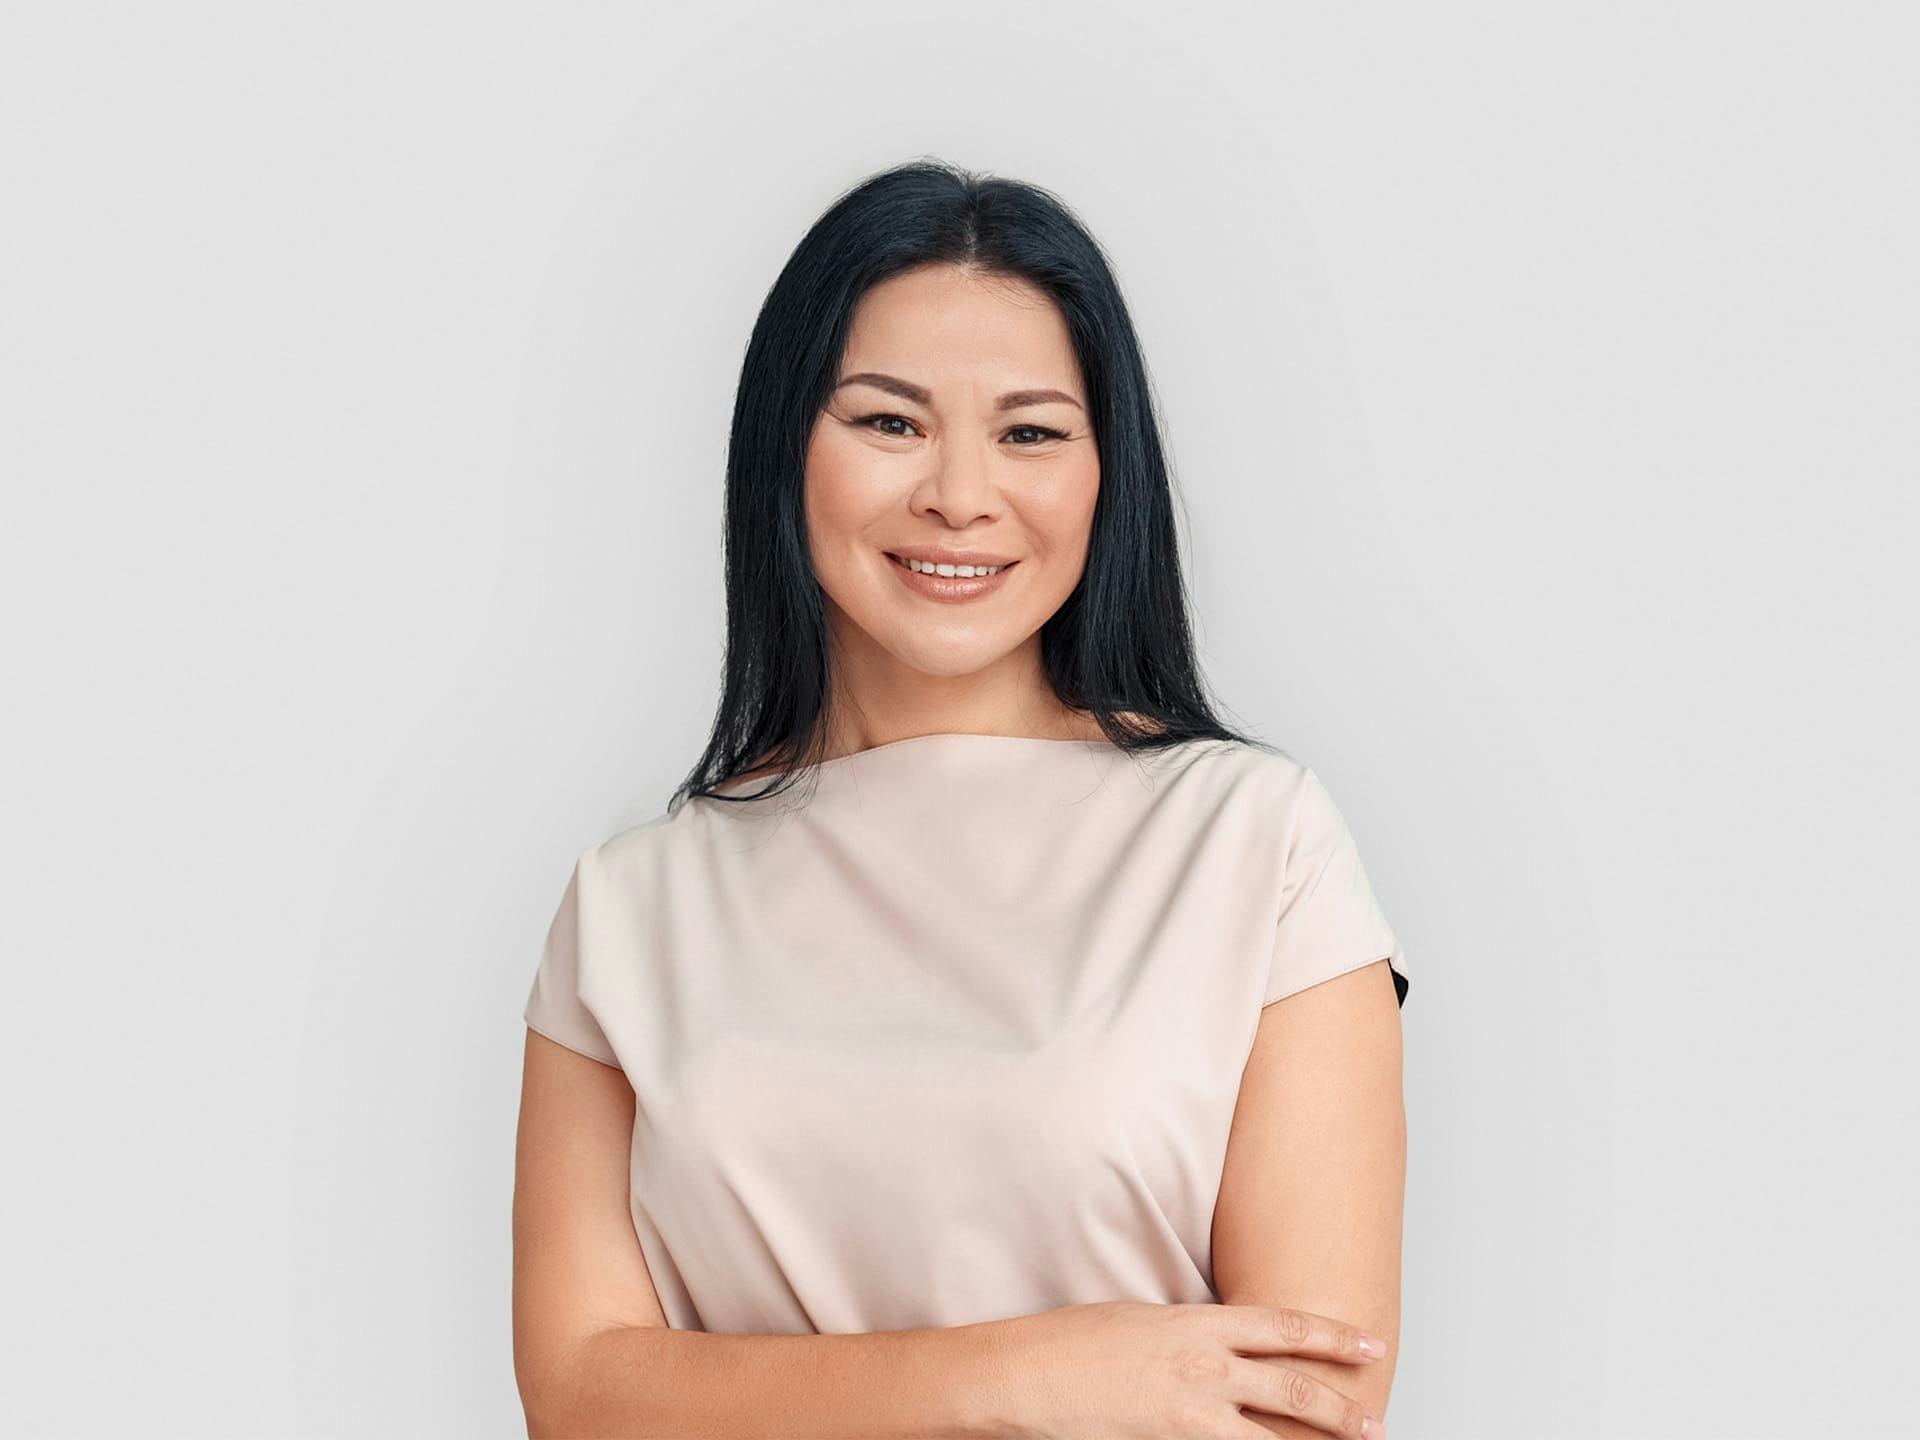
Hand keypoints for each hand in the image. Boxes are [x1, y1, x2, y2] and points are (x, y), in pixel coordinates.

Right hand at [993, 1299, 1385, 1438]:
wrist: (1025, 1377)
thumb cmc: (1072, 1343)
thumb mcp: (1143, 1321)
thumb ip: (1191, 1336)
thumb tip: (1222, 1349)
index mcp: (1198, 1325)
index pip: (1285, 1327)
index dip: (1334, 1337)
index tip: (1370, 1344)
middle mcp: (1204, 1369)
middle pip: (1293, 1389)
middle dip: (1341, 1408)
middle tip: (1374, 1423)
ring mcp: (1190, 1416)